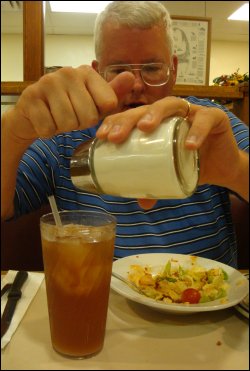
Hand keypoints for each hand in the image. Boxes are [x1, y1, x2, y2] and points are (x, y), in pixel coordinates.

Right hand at [5, 65, 134, 141]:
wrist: (33, 114)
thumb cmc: (68, 108)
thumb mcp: (95, 102)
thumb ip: (113, 93)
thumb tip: (131, 77)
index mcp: (87, 72)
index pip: (108, 104)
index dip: (98, 115)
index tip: (88, 110)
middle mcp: (68, 72)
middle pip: (89, 117)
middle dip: (80, 124)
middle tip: (71, 117)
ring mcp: (47, 82)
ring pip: (68, 123)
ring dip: (63, 128)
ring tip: (58, 118)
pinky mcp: (31, 97)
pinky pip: (49, 128)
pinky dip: (47, 131)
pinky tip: (45, 120)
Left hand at [96, 96, 243, 191]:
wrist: (222, 167)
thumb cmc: (191, 164)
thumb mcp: (170, 174)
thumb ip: (157, 185)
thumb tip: (142, 203)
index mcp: (157, 124)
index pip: (132, 117)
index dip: (115, 121)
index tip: (102, 136)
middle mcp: (172, 114)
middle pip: (146, 108)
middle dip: (128, 119)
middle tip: (116, 137)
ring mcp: (193, 113)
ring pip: (171, 104)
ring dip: (155, 114)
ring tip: (144, 128)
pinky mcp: (215, 118)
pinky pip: (205, 120)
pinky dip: (197, 131)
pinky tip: (188, 145)